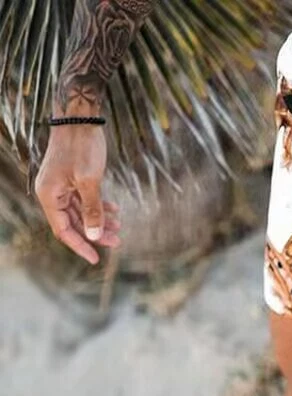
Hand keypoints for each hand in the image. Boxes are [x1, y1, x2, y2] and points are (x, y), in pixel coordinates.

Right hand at [35, 124, 120, 263]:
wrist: (80, 118)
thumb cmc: (82, 147)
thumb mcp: (90, 181)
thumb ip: (93, 210)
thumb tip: (94, 236)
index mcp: (49, 196)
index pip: (64, 231)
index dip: (80, 246)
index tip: (96, 259)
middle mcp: (52, 193)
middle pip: (74, 223)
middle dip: (95, 233)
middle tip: (118, 242)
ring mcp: (62, 186)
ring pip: (81, 212)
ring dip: (99, 221)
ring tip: (119, 227)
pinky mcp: (72, 179)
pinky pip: (84, 200)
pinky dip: (99, 207)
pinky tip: (115, 211)